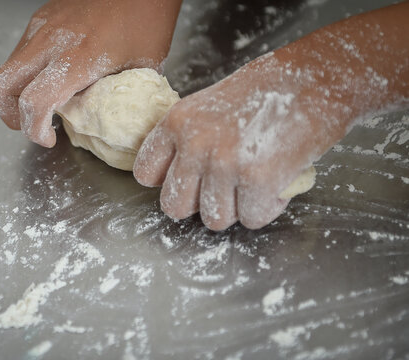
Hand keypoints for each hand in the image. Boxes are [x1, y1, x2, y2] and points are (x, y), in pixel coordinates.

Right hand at [0, 0, 181, 146]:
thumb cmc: (148, 23)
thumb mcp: (140, 72)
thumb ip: (111, 100)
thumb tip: (97, 123)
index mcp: (78, 58)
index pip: (33, 102)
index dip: (34, 130)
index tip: (49, 138)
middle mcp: (50, 40)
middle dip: (10, 116)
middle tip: (33, 125)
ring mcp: (41, 26)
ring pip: (6, 69)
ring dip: (18, 94)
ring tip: (47, 102)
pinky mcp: (40, 18)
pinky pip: (19, 53)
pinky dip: (27, 74)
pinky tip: (53, 77)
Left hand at [134, 2, 408, 230]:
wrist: (317, 77)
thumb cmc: (269, 88)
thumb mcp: (213, 105)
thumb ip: (192, 139)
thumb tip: (185, 175)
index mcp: (178, 122)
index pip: (146, 173)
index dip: (169, 182)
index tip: (188, 182)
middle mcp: (195, 144)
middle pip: (174, 207)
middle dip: (200, 204)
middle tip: (225, 191)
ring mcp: (224, 164)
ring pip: (214, 219)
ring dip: (237, 209)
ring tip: (256, 185)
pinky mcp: (258, 180)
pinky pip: (253, 219)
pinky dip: (268, 209)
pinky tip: (278, 184)